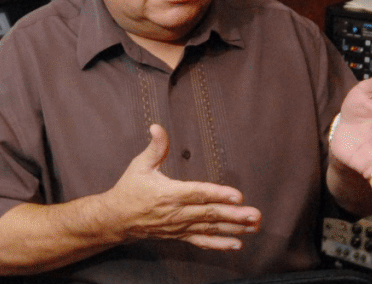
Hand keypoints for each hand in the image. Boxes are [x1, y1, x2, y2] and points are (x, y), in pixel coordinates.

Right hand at [104, 124, 261, 249]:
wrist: (116, 219)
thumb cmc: (130, 189)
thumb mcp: (140, 165)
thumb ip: (155, 148)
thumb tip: (157, 127)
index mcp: (169, 194)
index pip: (198, 193)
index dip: (218, 194)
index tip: (237, 195)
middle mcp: (176, 213)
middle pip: (209, 214)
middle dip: (234, 215)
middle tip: (255, 215)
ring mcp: (179, 227)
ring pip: (210, 228)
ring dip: (233, 228)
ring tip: (253, 227)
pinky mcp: (180, 235)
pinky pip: (202, 241)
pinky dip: (220, 244)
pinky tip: (237, 244)